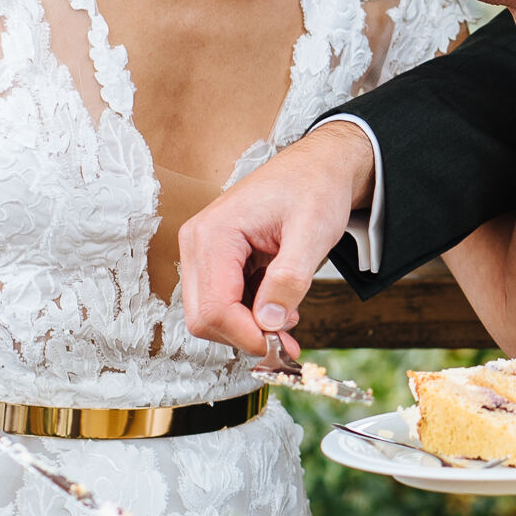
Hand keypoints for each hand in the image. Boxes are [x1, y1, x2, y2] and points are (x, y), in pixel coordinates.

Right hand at [179, 122, 372, 355]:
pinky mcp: (216, 260)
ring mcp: (203, 252)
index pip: (213, 308)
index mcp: (214, 234)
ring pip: (211, 315)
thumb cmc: (315, 187)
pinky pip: (223, 302)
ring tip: (288, 321)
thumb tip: (268, 322)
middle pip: (204, 318)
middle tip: (287, 345)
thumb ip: (289, 279)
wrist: (318, 166)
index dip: (246, 336)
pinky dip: (249, 316)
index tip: (280, 349)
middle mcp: (198, 243)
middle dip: (245, 337)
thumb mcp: (312, 232)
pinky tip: (279, 309)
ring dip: (248, 329)